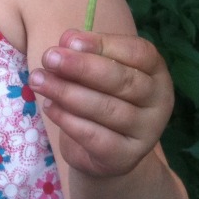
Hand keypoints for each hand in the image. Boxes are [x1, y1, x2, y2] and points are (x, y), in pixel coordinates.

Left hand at [27, 28, 173, 177]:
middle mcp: (158, 101)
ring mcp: (146, 132)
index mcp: (156, 72)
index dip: (104, 44)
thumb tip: (67, 40)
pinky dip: (68, 120)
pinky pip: (95, 137)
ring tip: (39, 81)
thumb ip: (85, 53)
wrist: (103, 152)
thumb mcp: (95, 71)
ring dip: (67, 92)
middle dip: (81, 67)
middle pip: (123, 80)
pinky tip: (50, 107)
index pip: (139, 52)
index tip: (70, 40)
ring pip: (107, 109)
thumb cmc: (101, 98)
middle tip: (49, 58)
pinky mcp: (126, 157)